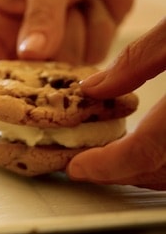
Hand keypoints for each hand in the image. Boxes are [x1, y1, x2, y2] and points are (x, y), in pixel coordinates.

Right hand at [0, 0, 165, 79]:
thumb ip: (41, 14)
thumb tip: (30, 53)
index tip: (11, 110)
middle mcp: (14, 39)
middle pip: (24, 81)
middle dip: (48, 61)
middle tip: (63, 30)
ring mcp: (48, 48)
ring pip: (61, 73)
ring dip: (79, 37)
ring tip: (80, 1)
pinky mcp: (79, 51)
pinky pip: (89, 63)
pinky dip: (98, 36)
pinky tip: (95, 8)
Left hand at [66, 18, 165, 189]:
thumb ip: (137, 61)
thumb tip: (93, 89)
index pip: (145, 152)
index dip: (106, 166)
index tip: (77, 168)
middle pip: (159, 171)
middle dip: (119, 172)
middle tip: (86, 164)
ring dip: (143, 170)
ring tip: (111, 158)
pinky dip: (162, 162)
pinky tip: (148, 150)